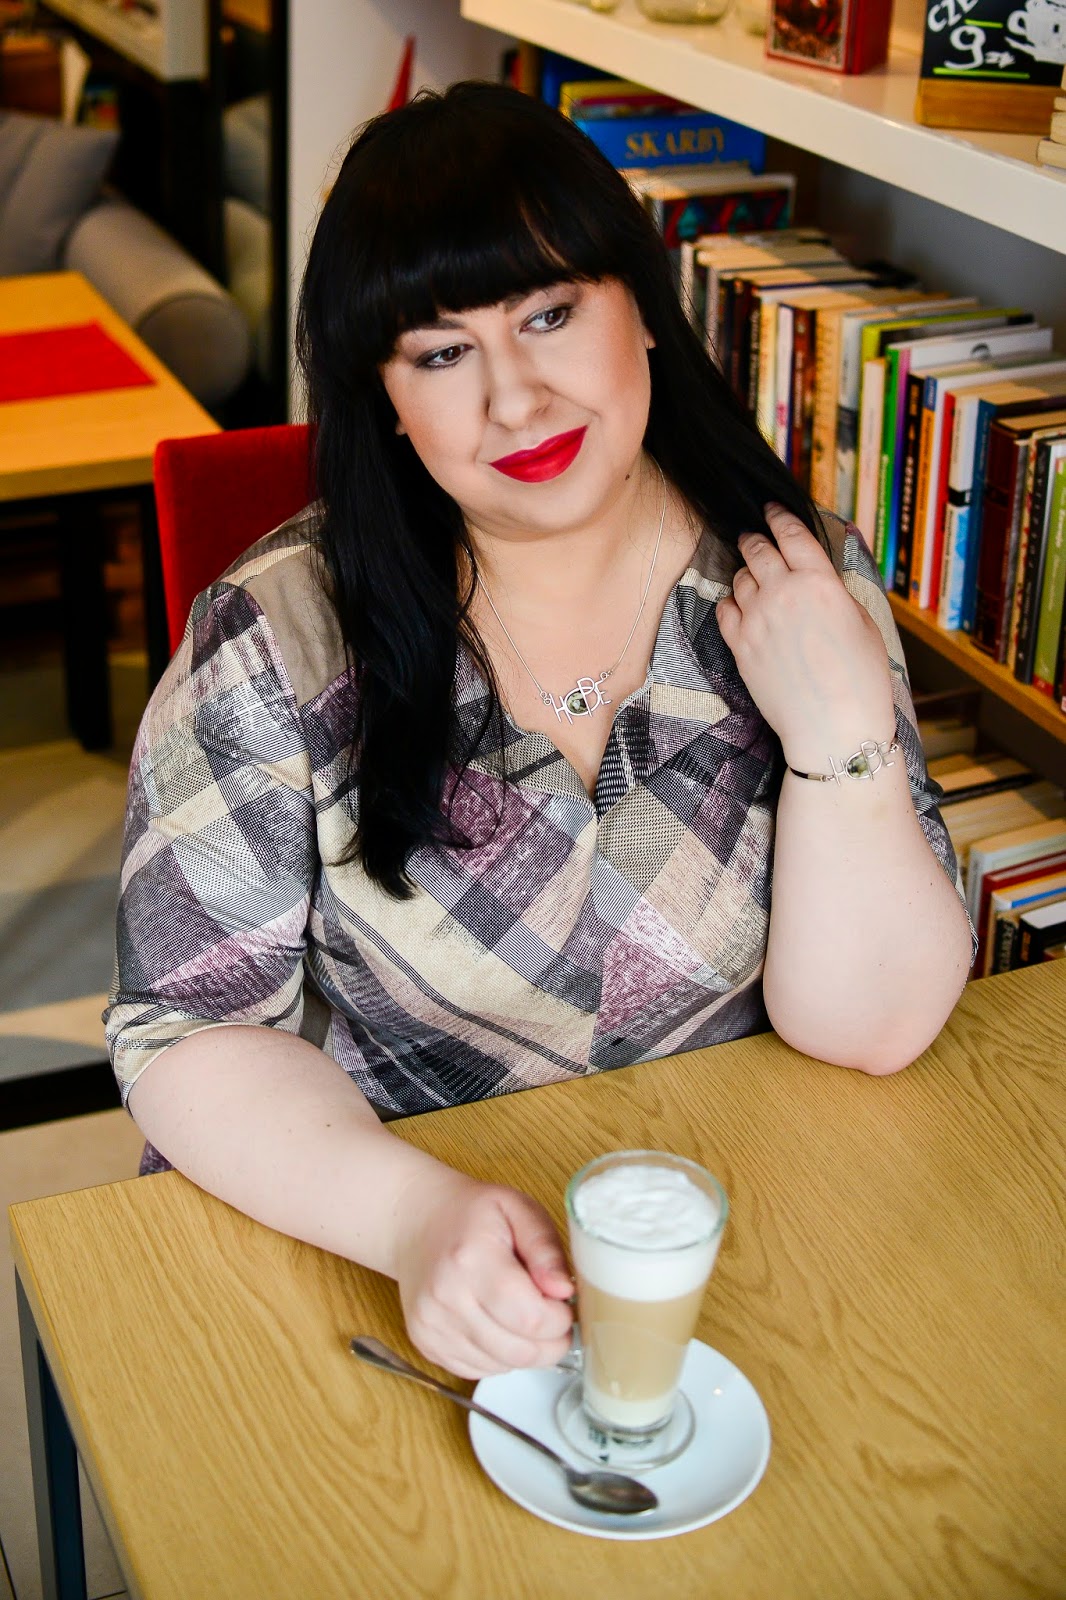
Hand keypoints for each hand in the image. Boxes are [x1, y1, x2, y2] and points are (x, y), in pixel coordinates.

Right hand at [391, 1166, 574, 1379]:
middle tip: (555, 1317)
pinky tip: (499, 1326)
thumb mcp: (519, 1210)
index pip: (532, 1318)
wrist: (418, 1223)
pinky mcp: (425, 1343)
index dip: (560, 1319)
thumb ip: (545, 1249)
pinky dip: (499, 1356)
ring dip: (526, 1351)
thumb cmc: (472, 1215)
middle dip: (550, 1342)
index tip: (563, 1304)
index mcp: (472, 1259)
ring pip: (500, 1366)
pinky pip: (478, 1370)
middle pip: (518, 1350)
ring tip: (525, 1317)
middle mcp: (445, 1297)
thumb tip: (563, 1290)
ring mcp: (431, 1324)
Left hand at [715, 503, 895, 769]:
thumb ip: (834, 592)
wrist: (833, 728)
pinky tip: (740, 607)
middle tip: (754, 537)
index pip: (791, 533)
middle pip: (757, 550)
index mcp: (820, 582)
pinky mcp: (739, 646)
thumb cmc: (860, 680)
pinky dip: (731, 603)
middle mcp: (783, 593)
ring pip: (739, 579)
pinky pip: (724, 609)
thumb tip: (818, 578)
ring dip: (745, 573)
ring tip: (753, 578)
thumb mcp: (862, 622)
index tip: (771, 508)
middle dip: (755, 539)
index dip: (779, 516)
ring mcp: (756, 619)